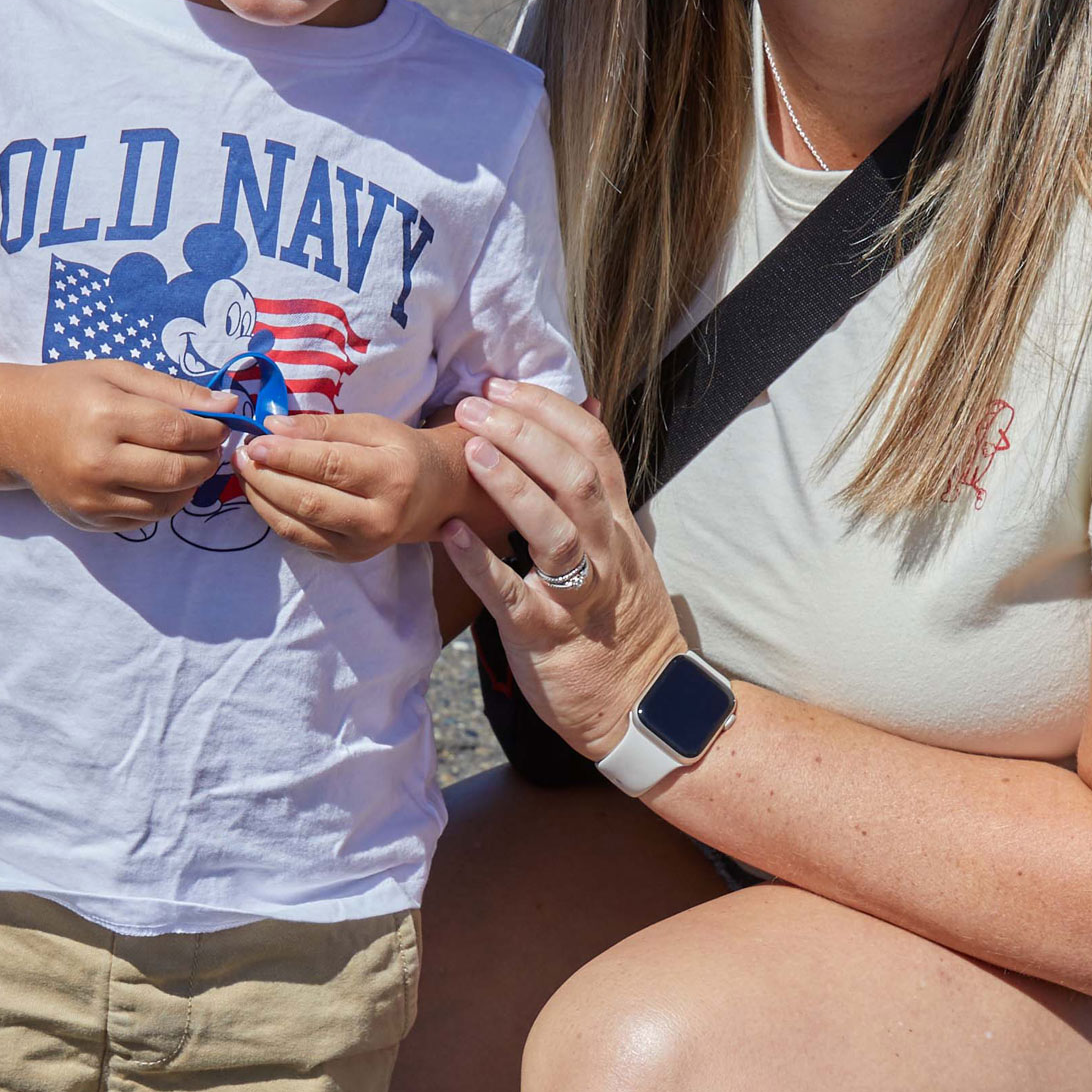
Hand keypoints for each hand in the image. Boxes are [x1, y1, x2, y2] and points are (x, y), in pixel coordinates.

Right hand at [8, 360, 238, 529]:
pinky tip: (160, 479)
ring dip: (191, 484)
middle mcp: (95, 462)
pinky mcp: (89, 520)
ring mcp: (91, 498)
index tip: (220, 423)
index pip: (178, 431)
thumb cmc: (71, 393)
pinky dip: (166, 501)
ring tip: (188, 461)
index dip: (211, 430)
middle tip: (210, 445)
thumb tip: (231, 406)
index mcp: (103, 416)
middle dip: (207, 459)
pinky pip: (147, 519)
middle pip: (178, 472)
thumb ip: (175, 390)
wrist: (15, 428)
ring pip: (168, 504)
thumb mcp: (118, 374)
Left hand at [234, 412, 468, 561]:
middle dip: (266, 477)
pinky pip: (298, 538)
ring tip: (245, 472)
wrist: (433, 496)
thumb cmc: (401, 453)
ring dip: (261, 498)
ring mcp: (362, 546)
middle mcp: (379, 519)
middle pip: (309, 501)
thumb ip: (323, 427)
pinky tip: (260, 492)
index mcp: (392, 476)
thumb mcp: (372, 427)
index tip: (255, 441)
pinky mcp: (346, 558)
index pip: (329, 467)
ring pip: (297, 526)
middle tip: (242, 456)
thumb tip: (273, 428)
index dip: (286, 455)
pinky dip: (272, 515)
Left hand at [439, 382, 683, 760]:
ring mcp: (578, 594)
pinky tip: (450, 533)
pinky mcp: (547, 635)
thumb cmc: (617, 626)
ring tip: (471, 450)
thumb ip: (597, 495)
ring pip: (556, 530)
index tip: (505, 386)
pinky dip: (482, 562)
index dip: (551, 411)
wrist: (641, 704)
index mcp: (618, 527)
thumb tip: (584, 421)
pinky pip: (514, 595)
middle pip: (576, 477)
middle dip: (526, 434)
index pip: (595, 450)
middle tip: (474, 406)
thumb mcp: (620, 552)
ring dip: (513, 486)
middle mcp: (605, 552)